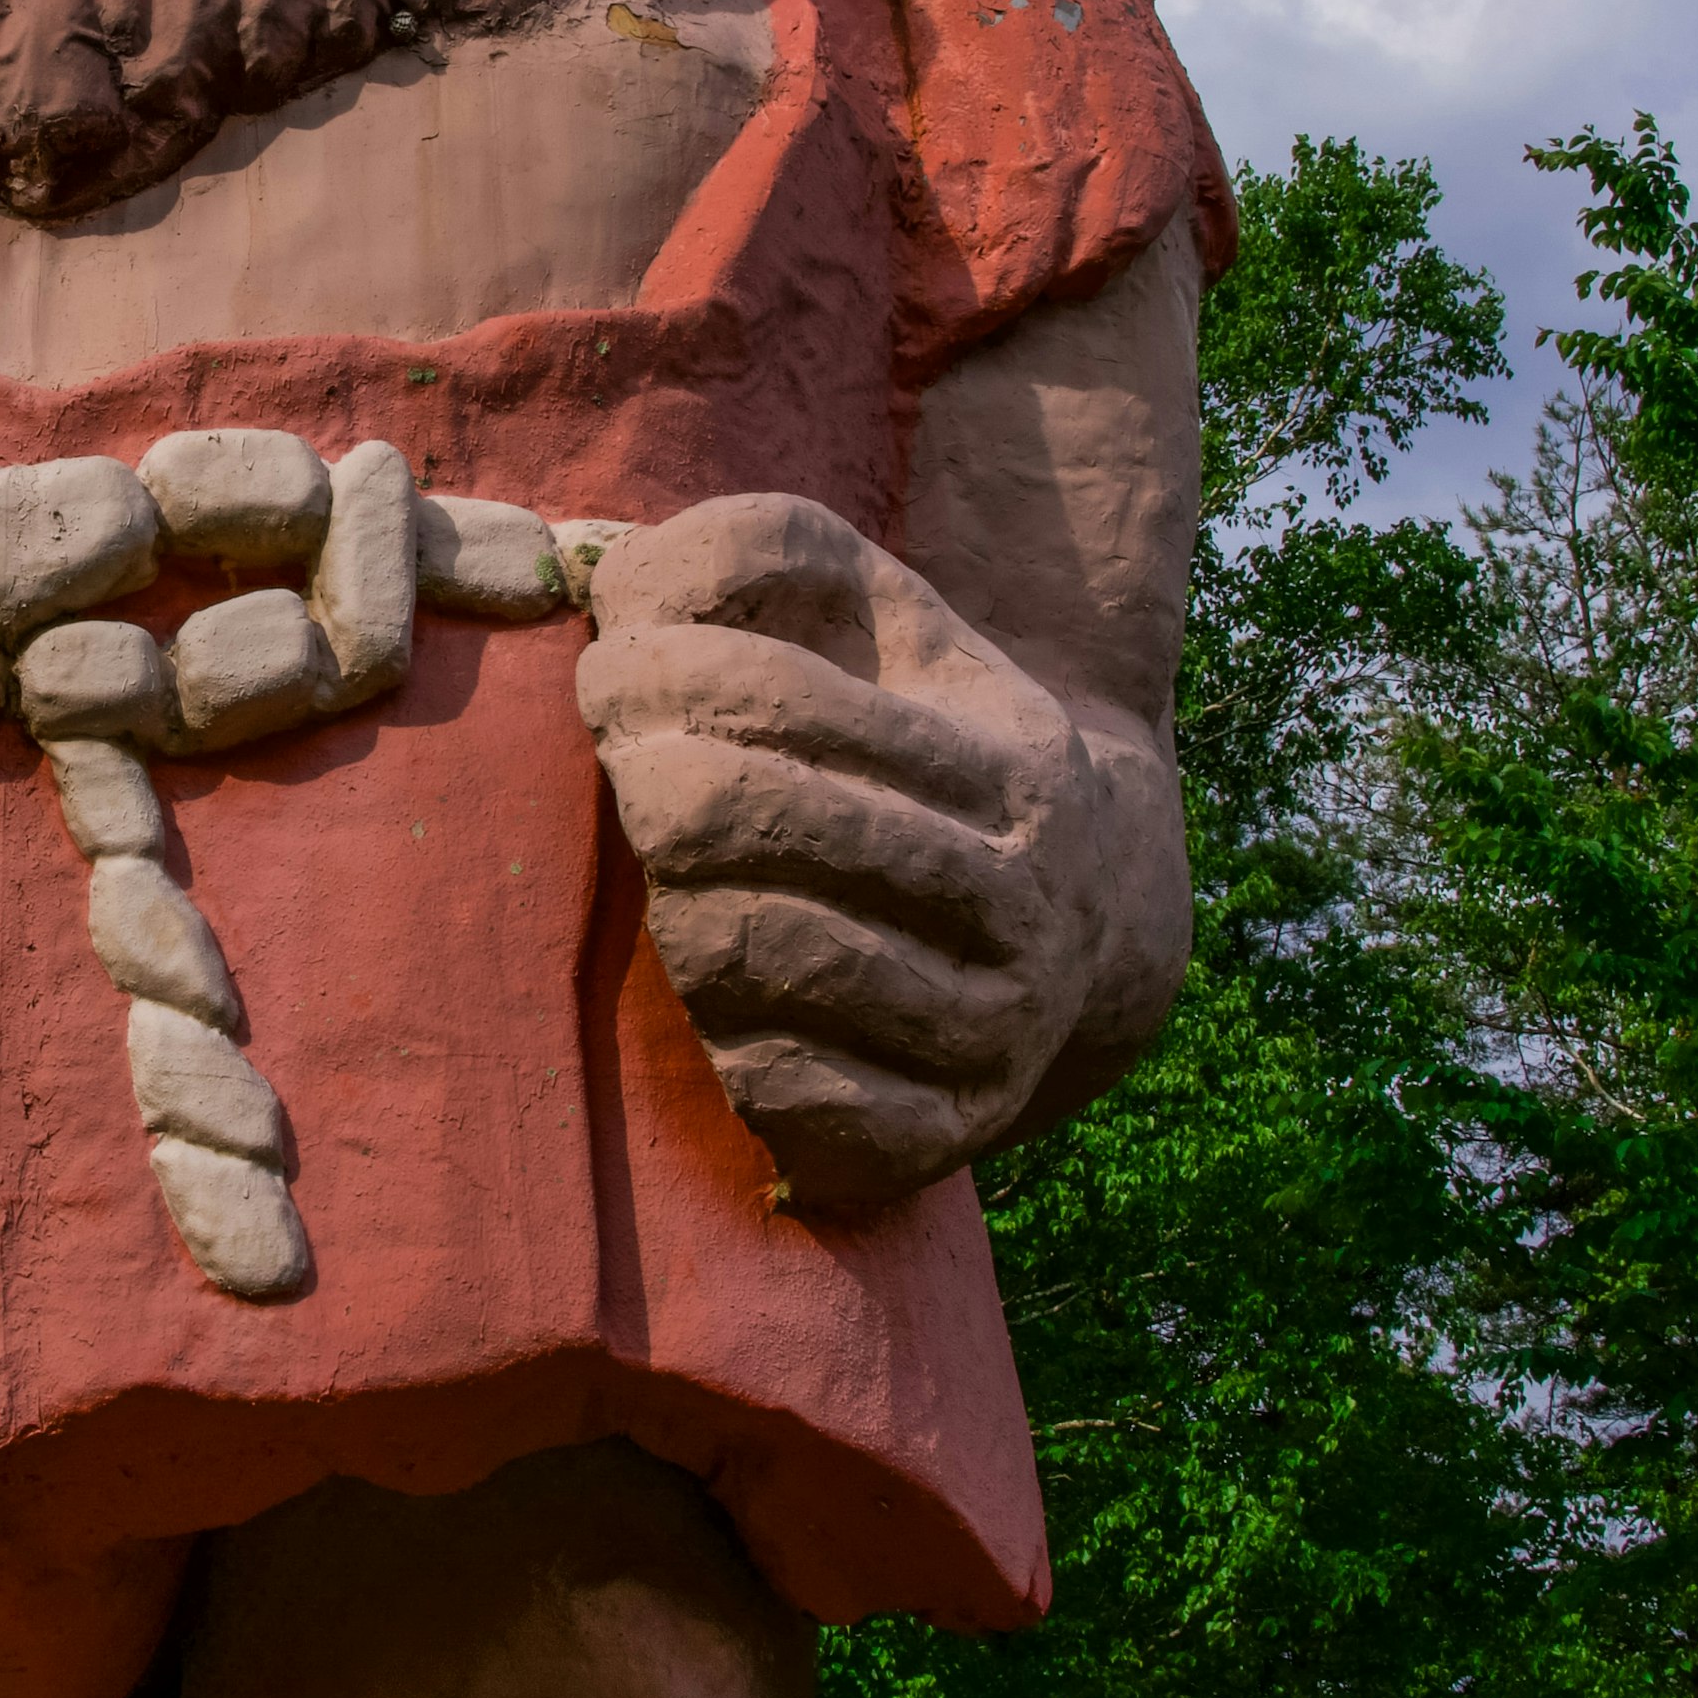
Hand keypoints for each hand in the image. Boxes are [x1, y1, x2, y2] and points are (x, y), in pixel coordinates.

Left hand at [576, 492, 1114, 1209]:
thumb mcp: (880, 612)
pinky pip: (758, 1085)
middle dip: (642, 777)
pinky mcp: (927, 1149)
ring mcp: (985, 1046)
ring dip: (670, 901)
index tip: (613, 670)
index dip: (651, 668)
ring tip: (686, 874)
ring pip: (731, 950)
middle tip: (631, 768)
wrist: (1084, 928)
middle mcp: (1024, 919)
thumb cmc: (922, 736)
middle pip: (726, 819)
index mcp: (1016, 778)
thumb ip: (760, 549)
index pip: (770, 696)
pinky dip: (715, 1030)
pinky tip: (734, 989)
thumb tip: (630, 590)